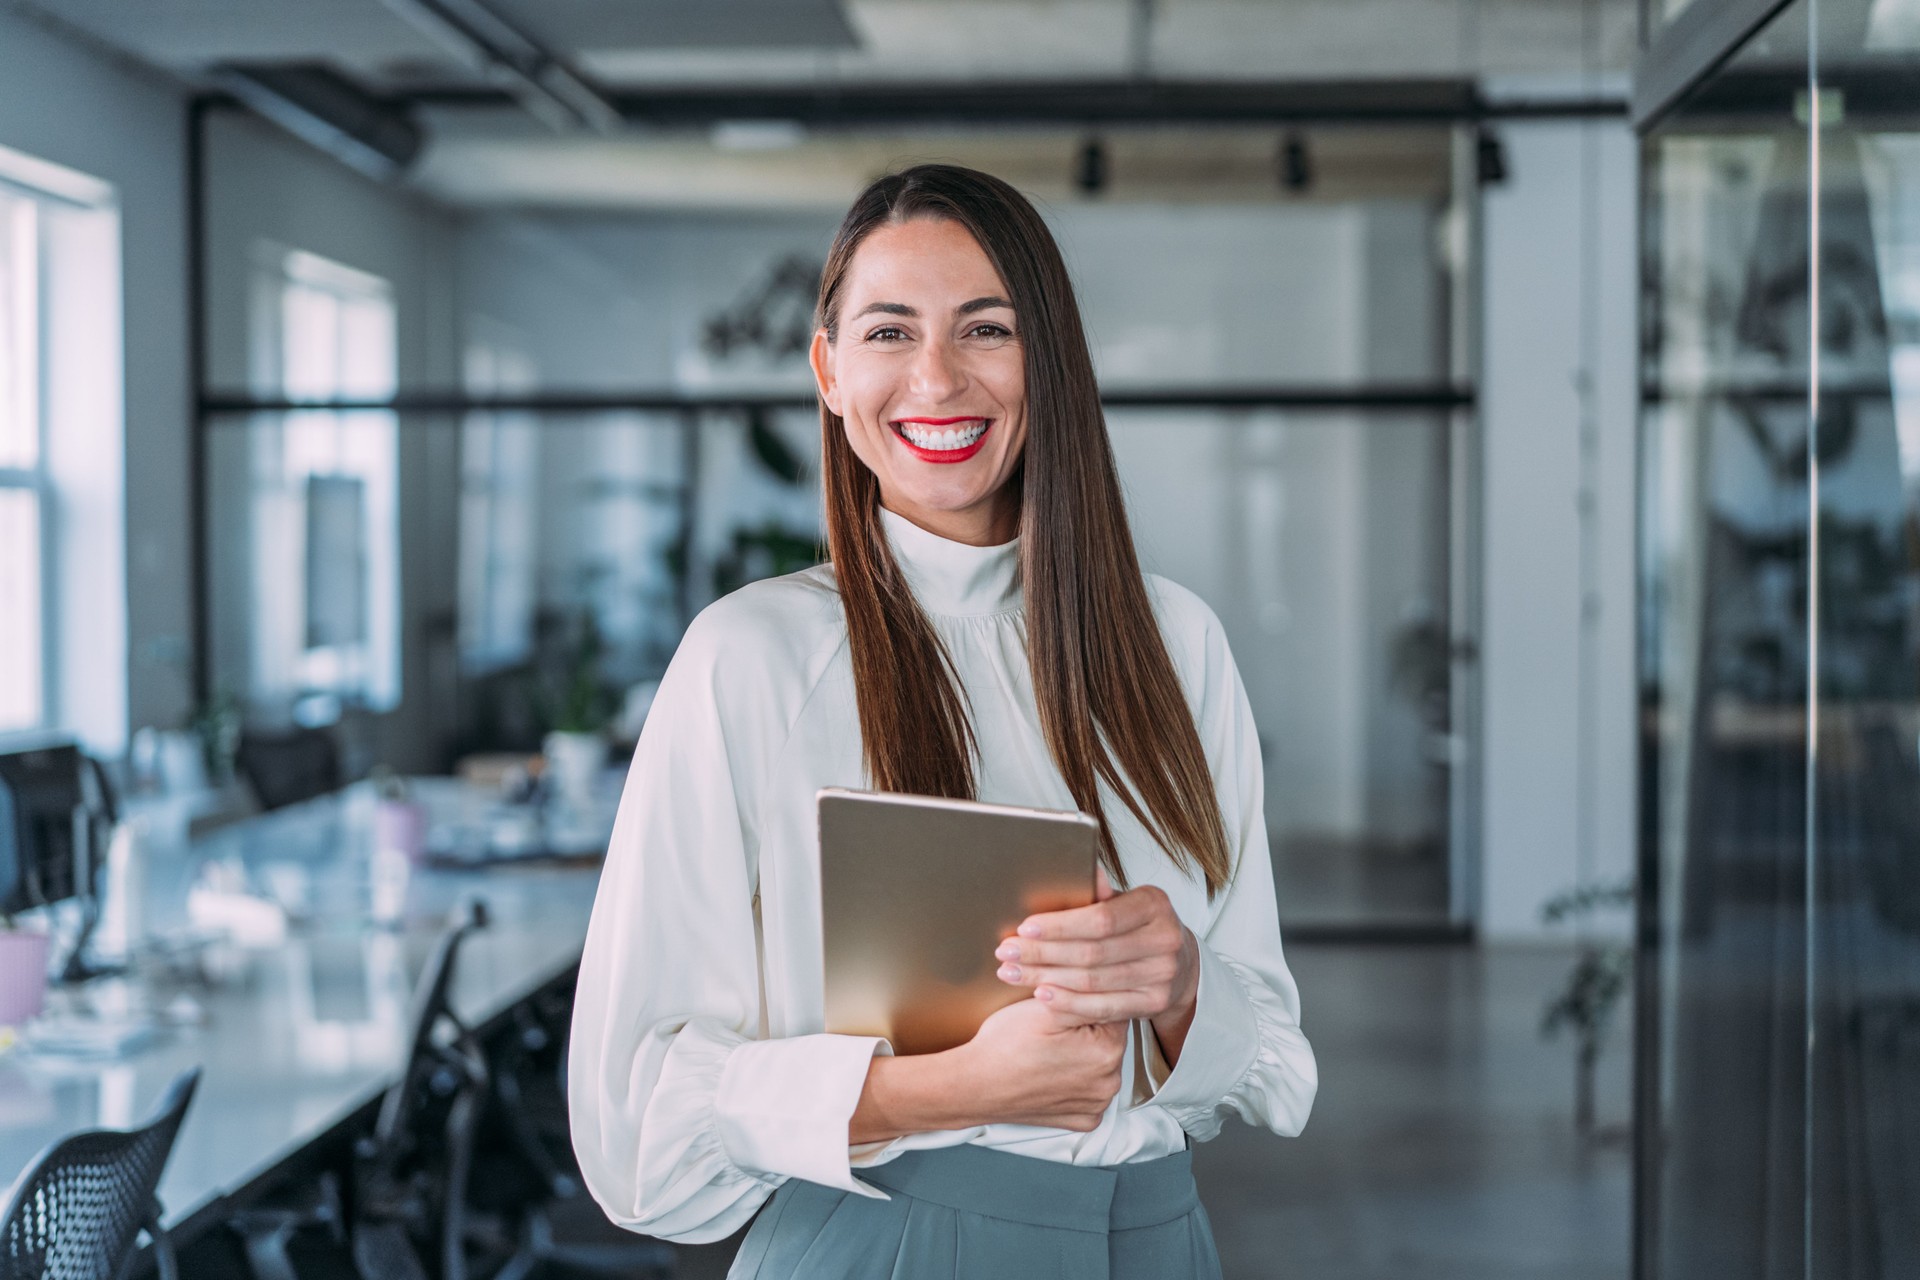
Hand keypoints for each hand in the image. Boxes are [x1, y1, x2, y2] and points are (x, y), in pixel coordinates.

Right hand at [850, 1000, 1125, 1141]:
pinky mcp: (1080, 1120)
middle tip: (1052, 1024)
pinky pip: (1087, 1093)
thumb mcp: (1046, 1006)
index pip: (1112, 1010)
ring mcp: (1095, 1106)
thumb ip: (1085, 993)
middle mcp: (1109, 1084)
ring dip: (1083, 1054)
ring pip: (1099, 1065)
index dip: (1086, 999)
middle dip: (1087, 1027)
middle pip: (1109, 1039)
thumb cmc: (1004, 1045)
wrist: (973, 1085)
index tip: (1064, 999)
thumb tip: (1110, 979)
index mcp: (1107, 1052)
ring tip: (1049, 1047)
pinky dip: (1074, 1081)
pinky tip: (1051, 1070)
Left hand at [994, 870, 1200, 1060]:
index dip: (1060, 926)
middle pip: (1092, 952)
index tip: (1024, 928)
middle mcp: (1165, 939)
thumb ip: (1096, 892)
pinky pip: (1104, 1007)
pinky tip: (1043, 995)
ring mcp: (1163, 975)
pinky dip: (1069, 1002)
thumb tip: (1074, 866)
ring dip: (1046, 978)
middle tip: (1006, 952)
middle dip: (1043, 953)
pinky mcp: (1156, 1003)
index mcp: (1154, 904)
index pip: (1101, 918)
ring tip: (1013, 973)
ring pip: (1093, 981)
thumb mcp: (1122, 900)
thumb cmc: (1136, 924)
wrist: (1179, 959)